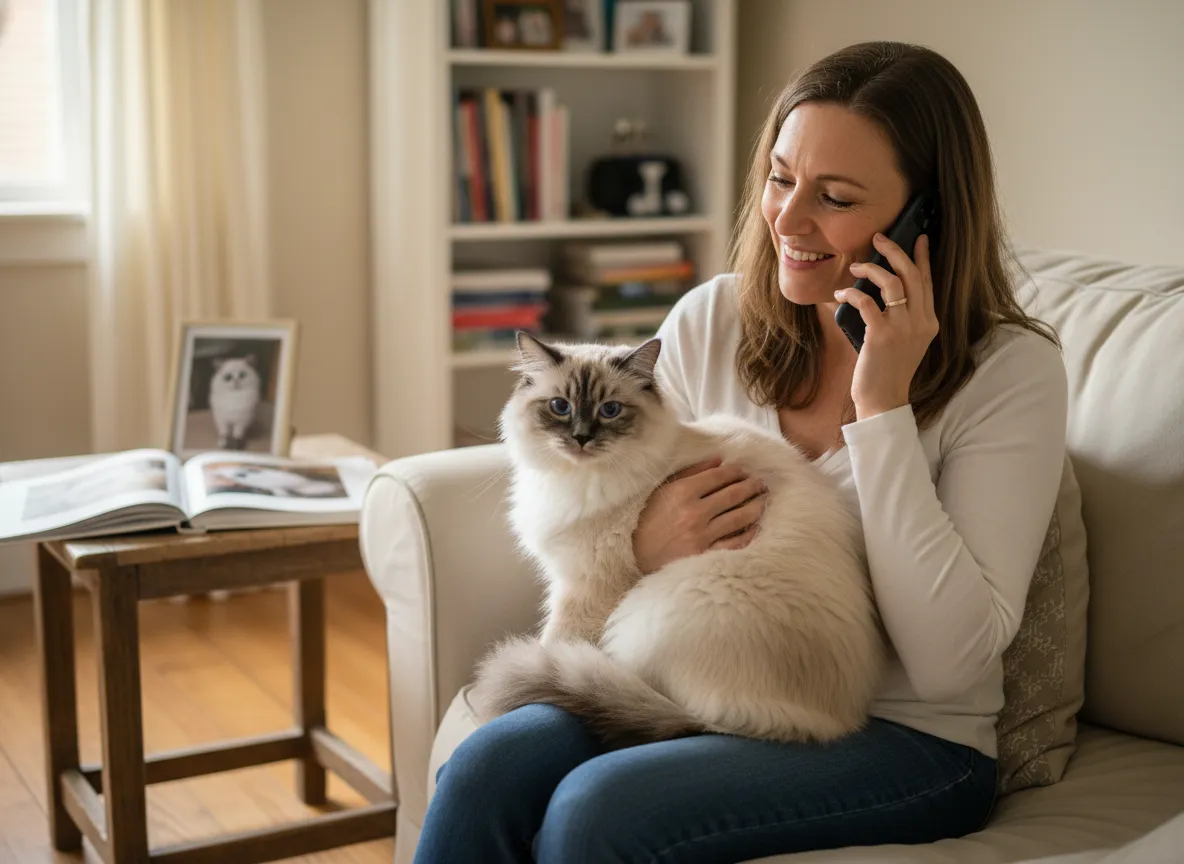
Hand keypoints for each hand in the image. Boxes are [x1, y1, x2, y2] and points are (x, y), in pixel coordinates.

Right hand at [633, 458, 767, 575]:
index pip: (719, 476)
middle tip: (760, 484)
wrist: (635, 555)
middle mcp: (694, 512)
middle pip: (733, 494)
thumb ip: (691, 473)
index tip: (743, 471)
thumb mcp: (664, 491)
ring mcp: (701, 535)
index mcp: (682, 492)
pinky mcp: (705, 554)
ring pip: (740, 516)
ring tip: (763, 500)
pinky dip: (749, 532)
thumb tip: (718, 461)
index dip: (736, 471)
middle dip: (751, 486)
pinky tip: (755, 525)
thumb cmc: (649, 519)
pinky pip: (736, 542)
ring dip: (756, 506)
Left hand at [834, 232, 938, 419]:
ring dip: (872, 269)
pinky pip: (866, 302)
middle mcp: (920, 322)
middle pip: (912, 275)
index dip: (922, 257)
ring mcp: (902, 328)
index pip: (928, 281)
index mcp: (929, 322)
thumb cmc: (887, 370)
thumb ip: (902, 316)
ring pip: (892, 282)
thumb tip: (881, 288)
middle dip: (895, 251)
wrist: (883, 400)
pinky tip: (841, 294)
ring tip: (857, 266)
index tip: (919, 237)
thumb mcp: (904, 341)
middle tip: (879, 238)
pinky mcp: (881, 335)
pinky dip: (852, 293)